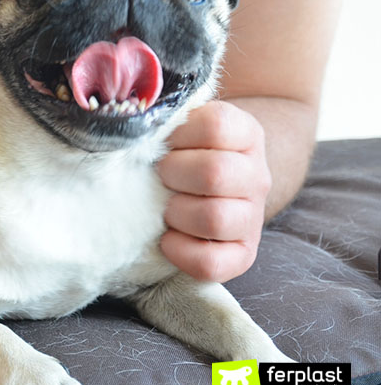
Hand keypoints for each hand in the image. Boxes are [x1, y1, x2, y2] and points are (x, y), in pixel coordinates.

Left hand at [157, 101, 271, 281]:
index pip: (216, 126)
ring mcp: (252, 217)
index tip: (167, 141)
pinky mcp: (242, 254)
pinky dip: (182, 253)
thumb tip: (128, 131)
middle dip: (172, 174)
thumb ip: (166, 121)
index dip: (180, 133)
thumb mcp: (183, 126)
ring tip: (165, 208)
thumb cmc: (183, 152)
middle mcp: (256, 176)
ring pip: (215, 219)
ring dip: (177, 213)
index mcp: (246, 135)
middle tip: (160, 175)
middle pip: (214, 174)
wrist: (210, 185)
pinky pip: (213, 263)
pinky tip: (167, 239)